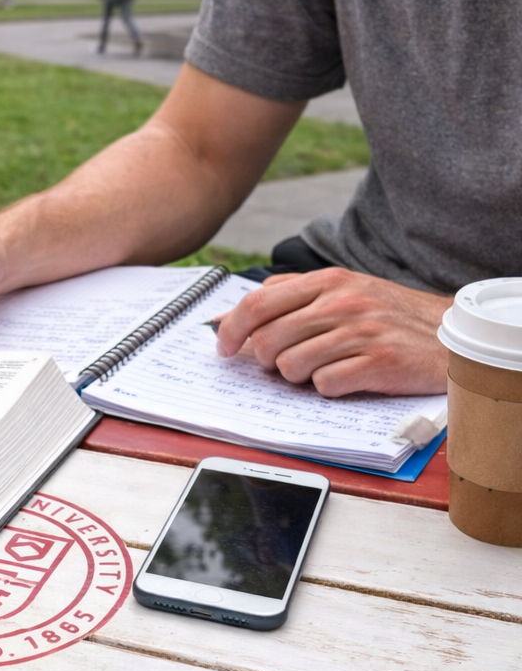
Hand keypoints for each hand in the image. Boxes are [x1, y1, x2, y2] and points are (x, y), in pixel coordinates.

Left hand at [214, 268, 451, 395]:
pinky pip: (324, 386)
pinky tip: (347, 378)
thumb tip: (227, 316)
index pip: (257, 303)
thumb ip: (288, 297)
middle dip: (266, 361)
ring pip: (291, 366)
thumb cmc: (386, 317)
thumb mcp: (342, 291)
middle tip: (284, 365)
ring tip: (324, 368)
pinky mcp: (376, 363)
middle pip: (268, 341)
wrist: (446, 335)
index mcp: (327, 281)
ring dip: (299, 376)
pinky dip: (329, 389)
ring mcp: (360, 332)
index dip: (231, 329)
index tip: (223, 348)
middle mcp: (342, 302)